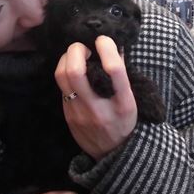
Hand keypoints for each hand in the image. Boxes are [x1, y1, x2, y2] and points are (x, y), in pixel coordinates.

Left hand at [54, 35, 136, 159]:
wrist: (110, 154)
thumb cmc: (124, 122)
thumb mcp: (132, 100)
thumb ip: (123, 74)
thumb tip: (114, 45)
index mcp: (122, 104)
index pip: (114, 71)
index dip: (107, 48)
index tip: (104, 39)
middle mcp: (99, 109)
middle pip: (75, 71)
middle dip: (76, 50)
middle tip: (85, 47)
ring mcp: (79, 113)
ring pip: (62, 76)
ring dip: (67, 58)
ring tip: (77, 55)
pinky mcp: (67, 115)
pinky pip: (61, 87)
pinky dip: (66, 72)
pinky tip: (74, 70)